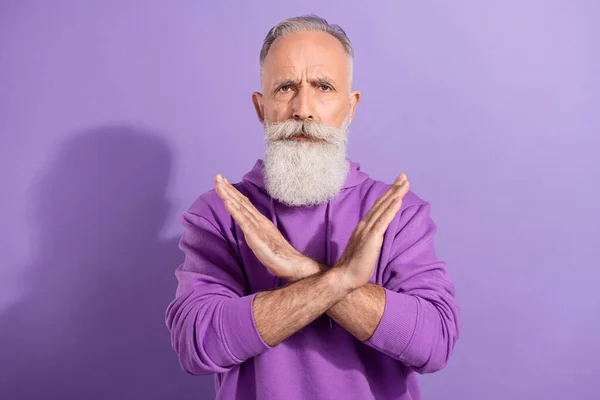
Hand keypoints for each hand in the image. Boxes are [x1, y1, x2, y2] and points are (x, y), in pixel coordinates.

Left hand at [214, 174, 308, 280]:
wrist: (290, 262)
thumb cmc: (278, 255)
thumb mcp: (264, 240)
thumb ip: (257, 232)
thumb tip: (249, 228)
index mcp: (260, 221)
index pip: (245, 203)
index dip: (234, 193)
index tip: (224, 183)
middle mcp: (258, 220)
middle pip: (241, 201)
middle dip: (228, 188)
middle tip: (217, 176)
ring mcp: (256, 226)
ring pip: (240, 207)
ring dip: (228, 195)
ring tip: (219, 184)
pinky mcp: (255, 235)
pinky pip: (243, 220)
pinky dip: (234, 210)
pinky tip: (227, 202)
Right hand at [335, 174, 409, 290]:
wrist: (344, 277)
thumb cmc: (353, 266)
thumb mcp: (362, 248)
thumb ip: (367, 238)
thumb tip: (373, 236)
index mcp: (363, 227)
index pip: (377, 207)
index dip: (388, 194)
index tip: (397, 184)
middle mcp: (364, 225)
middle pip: (381, 203)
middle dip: (394, 188)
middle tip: (404, 176)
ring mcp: (368, 231)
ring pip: (383, 208)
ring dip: (395, 194)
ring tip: (404, 183)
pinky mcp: (372, 239)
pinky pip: (383, 221)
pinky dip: (391, 209)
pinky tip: (398, 199)